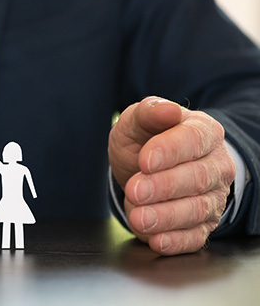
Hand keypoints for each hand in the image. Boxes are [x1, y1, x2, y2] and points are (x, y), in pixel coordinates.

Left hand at [108, 97, 234, 255]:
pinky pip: (195, 237)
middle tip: (135, 190)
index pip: (193, 140)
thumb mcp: (137, 121)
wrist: (147, 166)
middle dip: (164, 186)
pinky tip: (156, 240)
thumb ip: (149, 112)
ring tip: (138, 217)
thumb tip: (166, 109)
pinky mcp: (203, 225)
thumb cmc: (145, 140)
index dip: (170, 151)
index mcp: (204, 132)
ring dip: (166, 217)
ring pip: (196, 210)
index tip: (145, 160)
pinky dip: (175, 241)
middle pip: (197, 178)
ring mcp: (213, 197)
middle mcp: (216, 165)